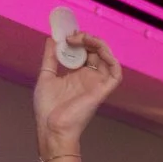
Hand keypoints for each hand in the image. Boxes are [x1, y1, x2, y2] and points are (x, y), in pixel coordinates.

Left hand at [33, 32, 121, 153]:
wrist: (51, 127)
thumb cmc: (48, 109)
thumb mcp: (46, 75)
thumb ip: (50, 57)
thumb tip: (51, 39)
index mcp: (77, 75)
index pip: (85, 52)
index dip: (79, 40)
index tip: (66, 34)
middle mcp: (89, 78)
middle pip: (97, 52)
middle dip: (87, 39)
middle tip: (72, 35)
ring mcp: (97, 84)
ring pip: (108, 59)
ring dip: (98, 44)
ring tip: (82, 39)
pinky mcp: (102, 91)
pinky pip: (116, 73)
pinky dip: (111, 58)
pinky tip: (98, 49)